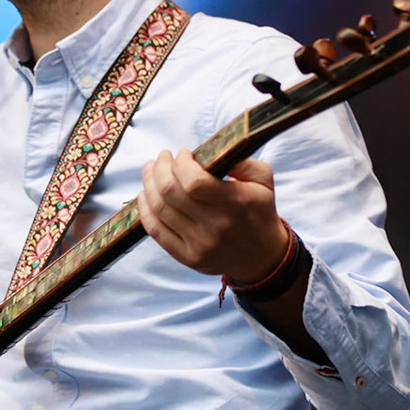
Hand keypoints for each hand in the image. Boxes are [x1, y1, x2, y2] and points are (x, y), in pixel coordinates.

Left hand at [137, 150, 286, 282]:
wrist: (262, 257)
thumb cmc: (259, 212)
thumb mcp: (264, 181)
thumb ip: (243, 161)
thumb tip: (212, 152)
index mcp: (235, 203)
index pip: (194, 181)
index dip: (181, 163)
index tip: (182, 153)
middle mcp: (215, 226)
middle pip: (170, 192)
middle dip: (160, 168)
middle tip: (162, 158)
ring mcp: (199, 244)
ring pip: (159, 209)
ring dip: (149, 184)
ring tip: (151, 170)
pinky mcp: (188, 257)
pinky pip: (157, 231)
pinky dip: (145, 210)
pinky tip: (145, 195)